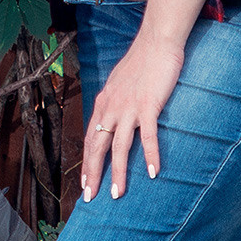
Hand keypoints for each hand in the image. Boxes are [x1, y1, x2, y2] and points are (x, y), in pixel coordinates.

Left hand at [80, 32, 182, 200]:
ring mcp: (128, 107)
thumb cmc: (141, 63)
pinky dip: (150, 155)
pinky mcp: (148, 105)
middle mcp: (111, 107)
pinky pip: (148, 136)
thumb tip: (111, 118)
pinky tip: (153, 173)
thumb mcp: (120, 84)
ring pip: (118, 146)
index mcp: (103, 103)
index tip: (85, 183)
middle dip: (92, 174)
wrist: (156, 42)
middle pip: (97, 146)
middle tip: (90, 197)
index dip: (86, 162)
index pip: (89, 138)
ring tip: (116, 194)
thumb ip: (114, 102)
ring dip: (117, 173)